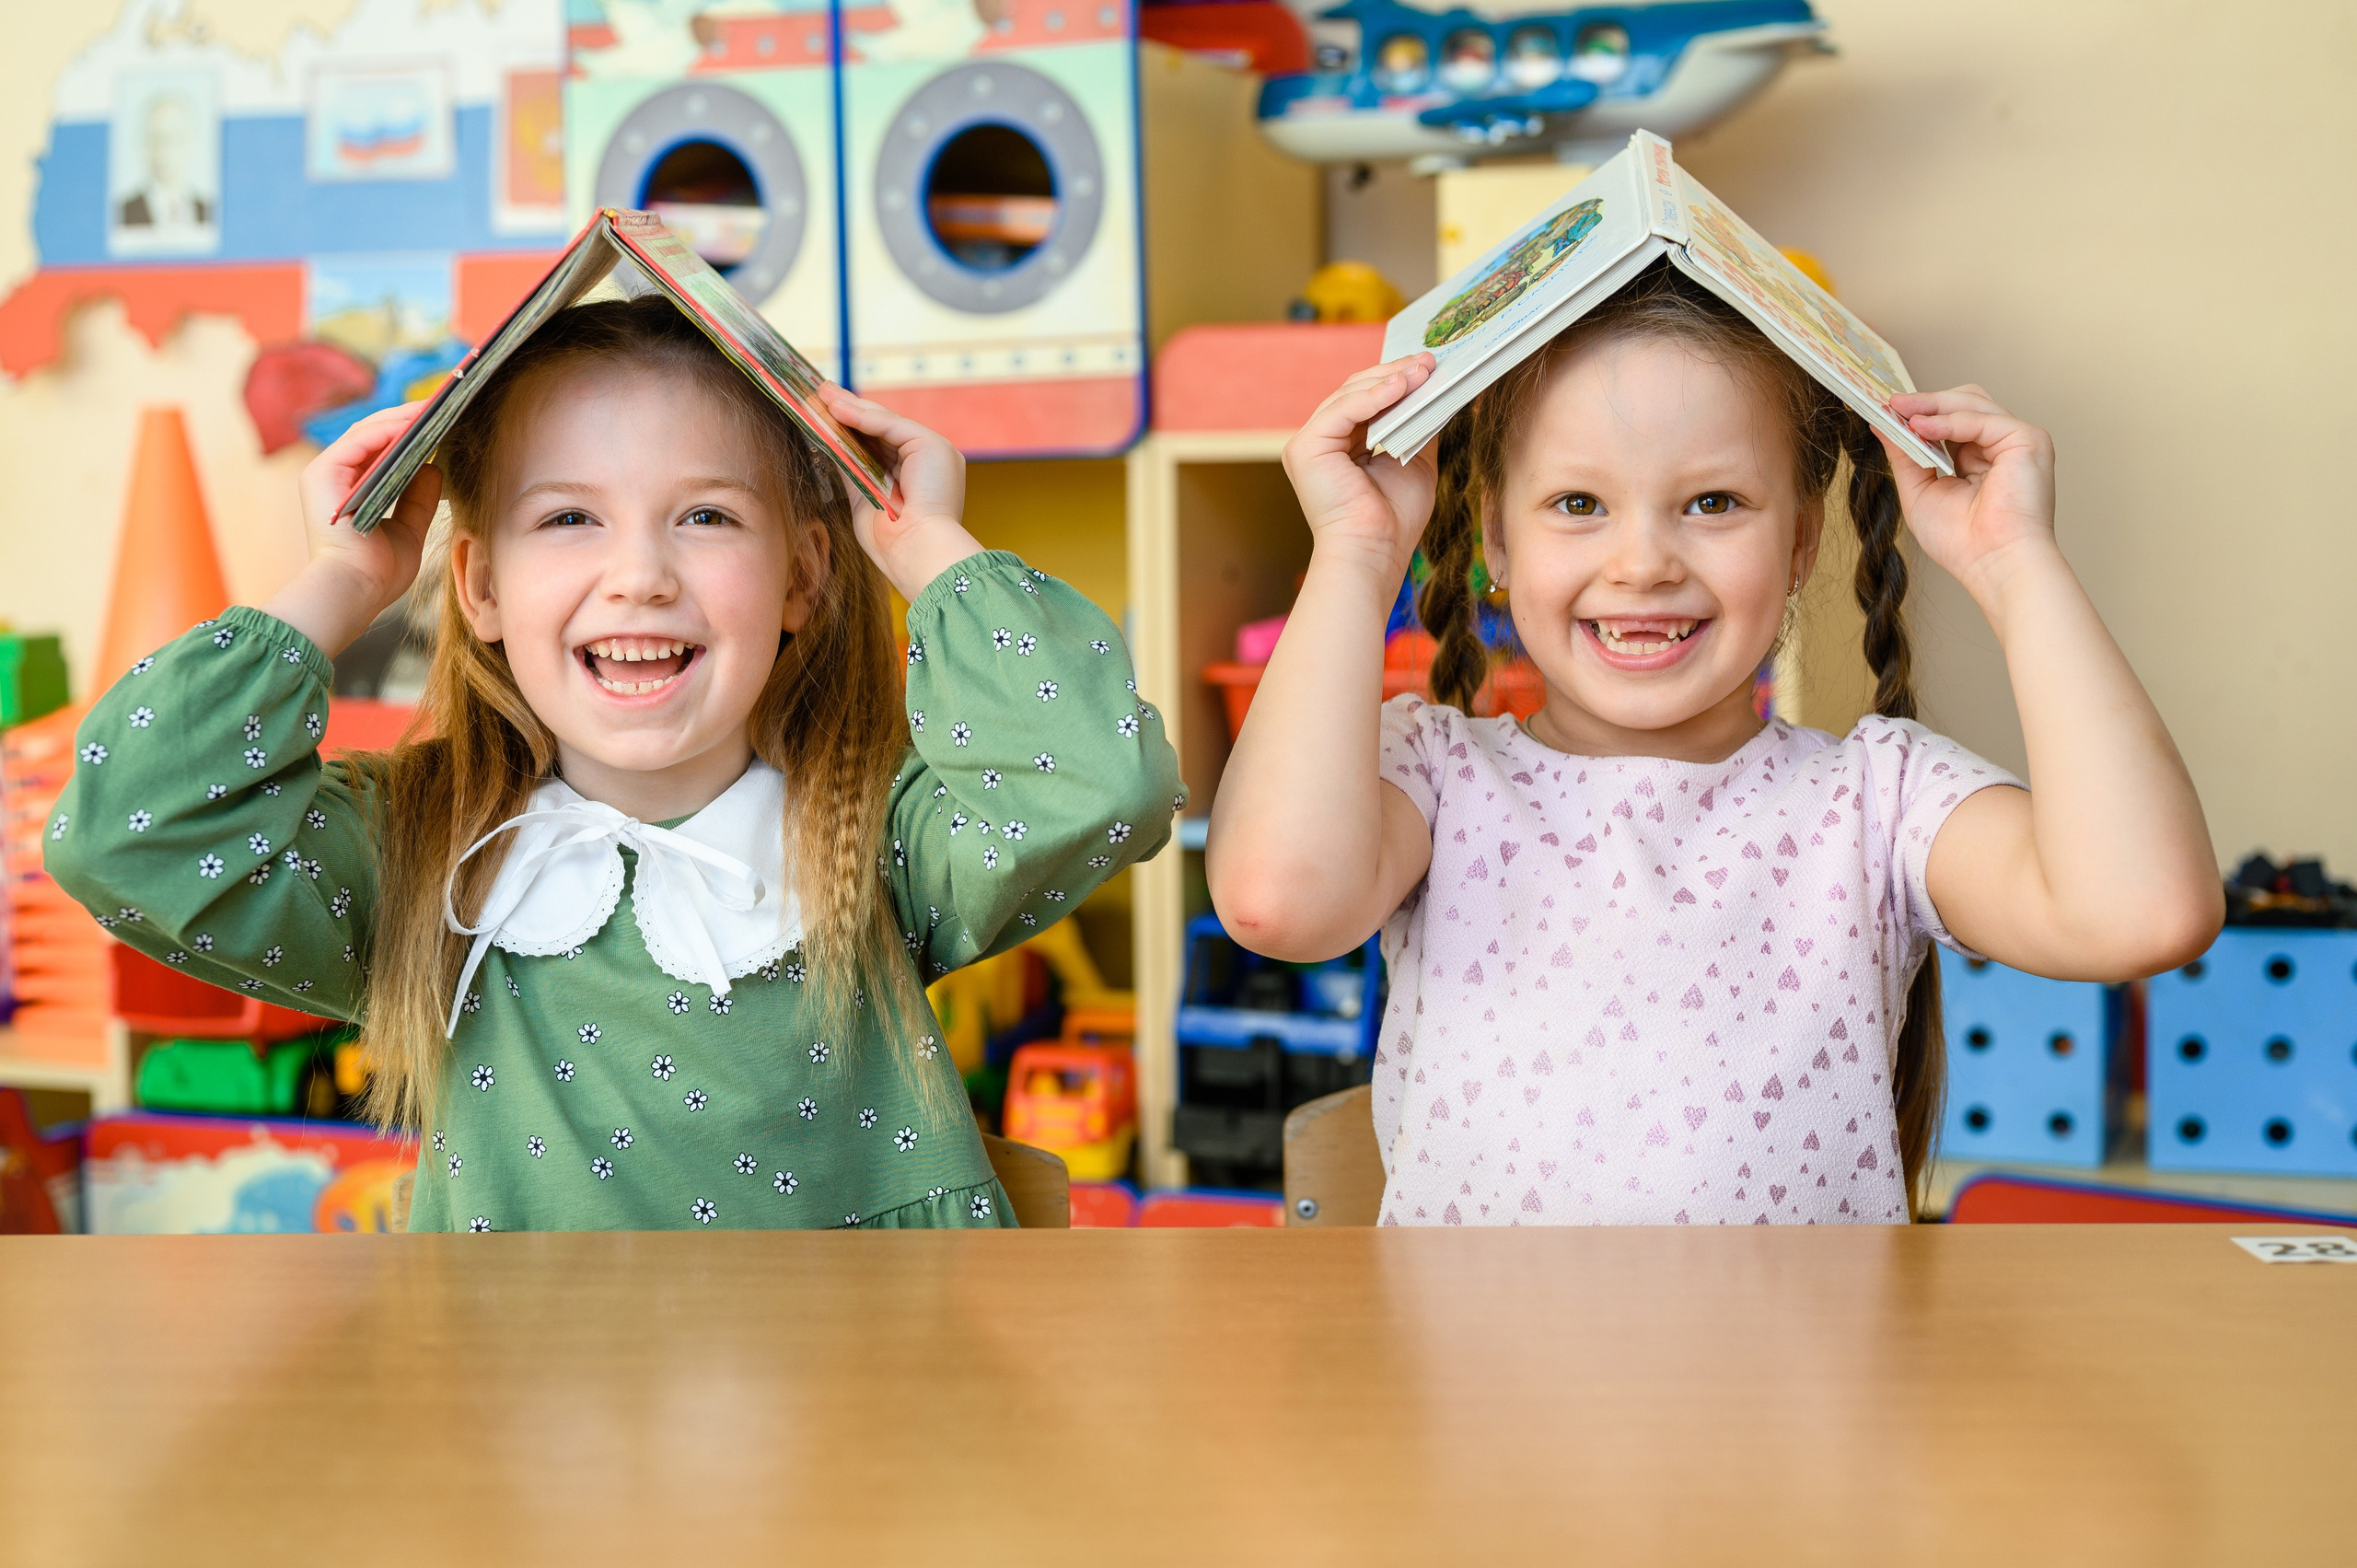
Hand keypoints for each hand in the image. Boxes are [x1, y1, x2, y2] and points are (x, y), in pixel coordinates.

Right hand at [266, 403, 441, 657]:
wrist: (356, 591)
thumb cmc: (379, 571)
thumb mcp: (409, 529)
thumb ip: (420, 498)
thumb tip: (434, 467)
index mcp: (351, 491)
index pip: (381, 451)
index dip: (409, 434)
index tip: (440, 422)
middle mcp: (335, 479)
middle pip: (373, 437)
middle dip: (406, 420)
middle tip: (441, 406)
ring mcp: (324, 474)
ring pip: (365, 433)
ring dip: (399, 419)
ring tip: (432, 408)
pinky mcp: (321, 474)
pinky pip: (357, 442)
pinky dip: (385, 430)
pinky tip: (412, 424)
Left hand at [818, 384, 984, 601]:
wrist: (915, 553)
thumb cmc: (892, 542)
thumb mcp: (864, 499)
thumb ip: (853, 471)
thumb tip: (831, 446)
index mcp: (920, 475)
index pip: (881, 443)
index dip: (853, 427)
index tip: (826, 413)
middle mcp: (931, 460)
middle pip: (882, 428)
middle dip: (849, 409)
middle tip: (820, 392)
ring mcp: (936, 450)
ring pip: (886, 421)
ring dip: (851, 407)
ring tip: (822, 395)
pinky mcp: (933, 444)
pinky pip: (891, 425)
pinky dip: (863, 417)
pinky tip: (838, 409)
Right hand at [1281, 354, 1438, 577]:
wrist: (1374, 552)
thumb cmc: (1393, 520)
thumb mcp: (1415, 461)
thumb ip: (1418, 426)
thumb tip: (1438, 392)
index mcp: (1341, 444)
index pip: (1367, 399)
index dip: (1397, 379)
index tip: (1430, 366)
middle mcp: (1321, 440)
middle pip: (1356, 390)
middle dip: (1396, 373)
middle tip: (1430, 361)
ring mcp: (1308, 443)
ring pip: (1349, 394)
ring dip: (1390, 379)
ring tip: (1423, 370)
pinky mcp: (1305, 448)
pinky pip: (1342, 409)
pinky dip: (1373, 395)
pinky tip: (1402, 386)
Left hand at [1881, 387, 2057, 603]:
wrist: (1993, 563)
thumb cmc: (1962, 542)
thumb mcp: (1919, 491)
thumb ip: (1904, 456)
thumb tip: (1882, 425)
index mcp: (1978, 459)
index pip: (1949, 421)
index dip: (1919, 413)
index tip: (1886, 409)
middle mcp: (1999, 446)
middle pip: (1963, 402)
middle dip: (1925, 402)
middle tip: (1891, 404)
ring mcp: (2016, 440)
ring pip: (1973, 402)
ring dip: (1932, 405)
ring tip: (1900, 411)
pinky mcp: (2028, 439)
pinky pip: (1982, 419)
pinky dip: (1949, 421)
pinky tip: (1921, 427)